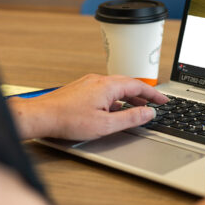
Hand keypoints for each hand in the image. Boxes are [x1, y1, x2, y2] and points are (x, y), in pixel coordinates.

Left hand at [9, 74, 167, 140]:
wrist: (41, 116)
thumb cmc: (68, 120)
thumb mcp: (105, 124)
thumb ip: (130, 118)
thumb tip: (148, 113)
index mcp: (107, 86)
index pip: (138, 86)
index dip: (153, 94)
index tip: (163, 100)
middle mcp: (98, 80)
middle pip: (127, 84)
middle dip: (143, 94)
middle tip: (154, 103)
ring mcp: (88, 83)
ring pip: (115, 86)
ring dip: (128, 96)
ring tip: (137, 106)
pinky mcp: (80, 89)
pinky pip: (104, 89)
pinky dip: (115, 98)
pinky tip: (114, 109)